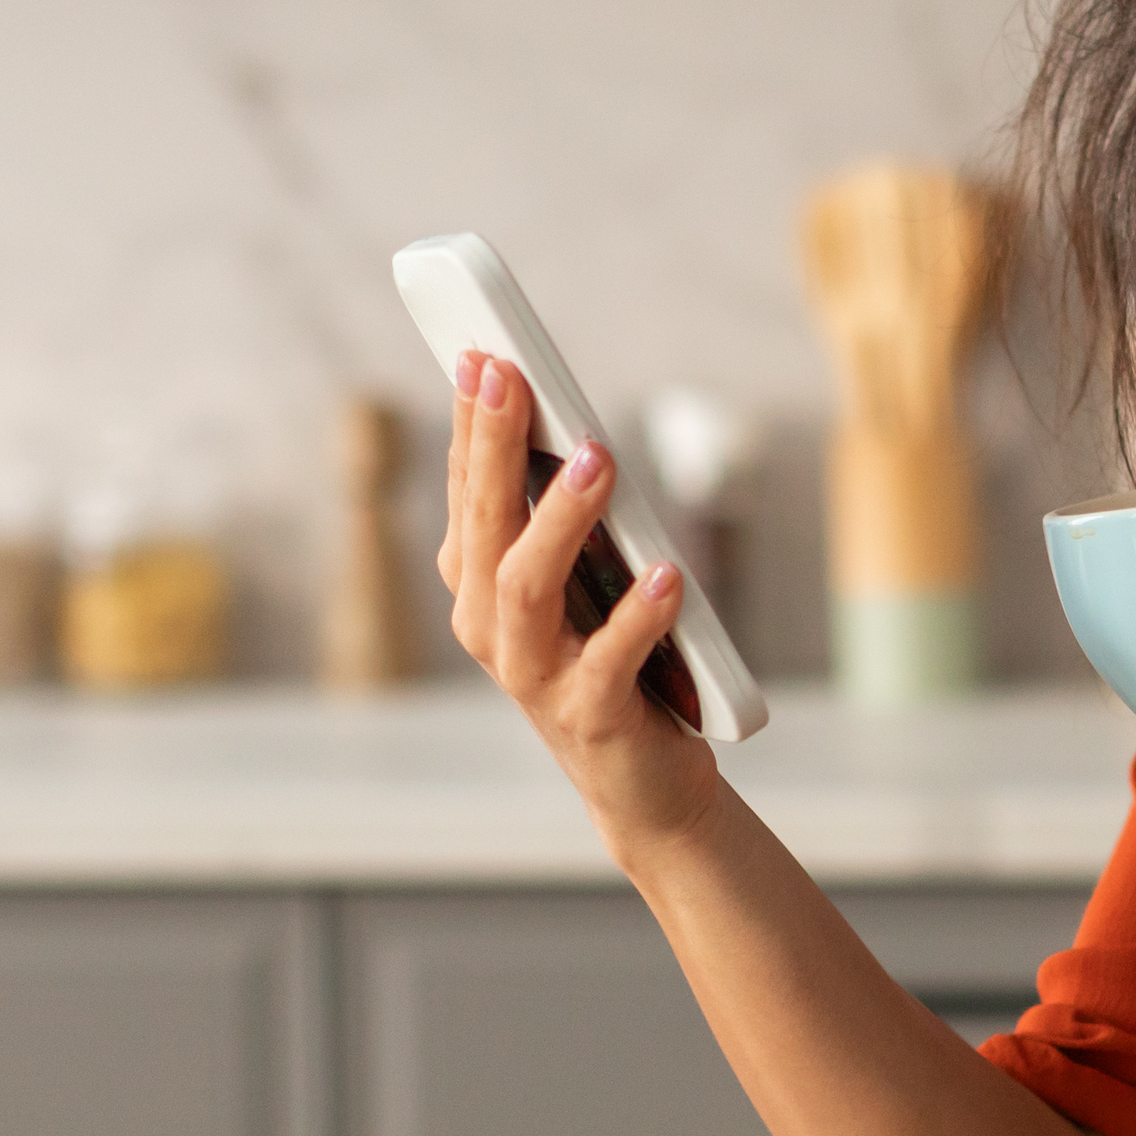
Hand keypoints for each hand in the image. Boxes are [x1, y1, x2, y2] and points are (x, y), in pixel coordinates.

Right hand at [438, 352, 721, 851]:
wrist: (641, 780)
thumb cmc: (608, 661)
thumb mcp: (575, 583)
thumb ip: (561, 517)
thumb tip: (569, 425)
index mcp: (477, 584)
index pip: (468, 489)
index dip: (473, 422)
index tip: (484, 354)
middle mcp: (488, 627)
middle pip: (486, 525)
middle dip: (496, 446)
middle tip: (516, 377)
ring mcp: (533, 675)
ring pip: (527, 586)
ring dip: (562, 519)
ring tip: (601, 460)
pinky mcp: (588, 717)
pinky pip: (607, 661)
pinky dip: (637, 616)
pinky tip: (668, 575)